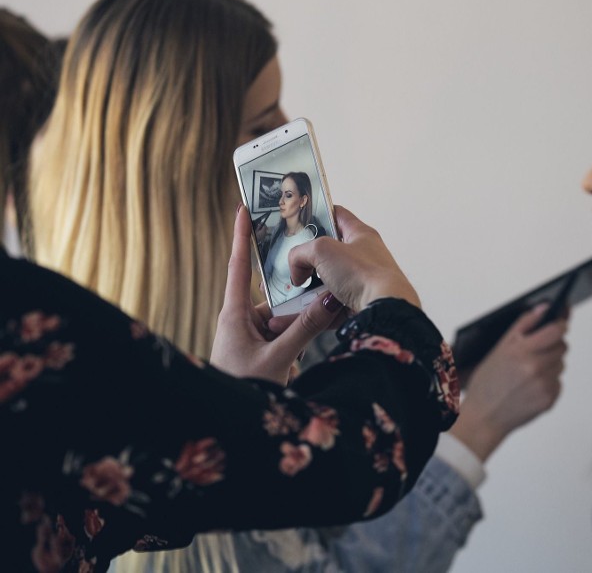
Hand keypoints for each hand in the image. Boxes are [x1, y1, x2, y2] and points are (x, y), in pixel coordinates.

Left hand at [210, 205, 343, 383]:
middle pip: (276, 298)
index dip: (242, 236)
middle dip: (297, 305)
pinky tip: (301, 358)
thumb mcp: (279, 357)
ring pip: (284, 320)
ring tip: (306, 345)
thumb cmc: (241, 388)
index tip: (244, 208)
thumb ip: (306, 328)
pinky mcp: (260, 351)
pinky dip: (297, 344)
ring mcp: (251, 337)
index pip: (239, 265)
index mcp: (235, 314)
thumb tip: (329, 298)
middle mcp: (242, 321)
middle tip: (314, 306)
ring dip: (299, 331)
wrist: (226, 421)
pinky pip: (285, 337)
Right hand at [288, 206, 419, 311]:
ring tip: (299, 292)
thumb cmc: (365, 274)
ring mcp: (362, 280)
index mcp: (361, 234)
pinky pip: (333, 304)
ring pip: (328, 281)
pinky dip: (320, 307)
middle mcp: (364, 256)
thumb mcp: (323, 250)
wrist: (383, 309)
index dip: (320, 214)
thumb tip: (297, 270)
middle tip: (297, 266)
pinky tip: (310, 309)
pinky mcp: (360, 302)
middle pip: (329, 253)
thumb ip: (301, 253)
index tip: (305, 219)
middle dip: (310, 261)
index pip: (338, 215)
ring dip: (312, 288)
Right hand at [449, 304, 567, 461]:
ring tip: (528, 372)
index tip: (559, 323)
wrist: (484, 416)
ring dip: (550, 364)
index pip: (556, 330)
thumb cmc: (488, 382)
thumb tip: (545, 308)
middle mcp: (535, 367)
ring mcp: (544, 385)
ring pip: (561, 364)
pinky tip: (530, 386)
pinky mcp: (549, 400)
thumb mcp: (500, 347)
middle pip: (562, 346)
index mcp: (522, 351)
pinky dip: (549, 382)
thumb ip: (524, 324)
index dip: (560, 324)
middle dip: (552, 345)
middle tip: (535, 352)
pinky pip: (558, 382)